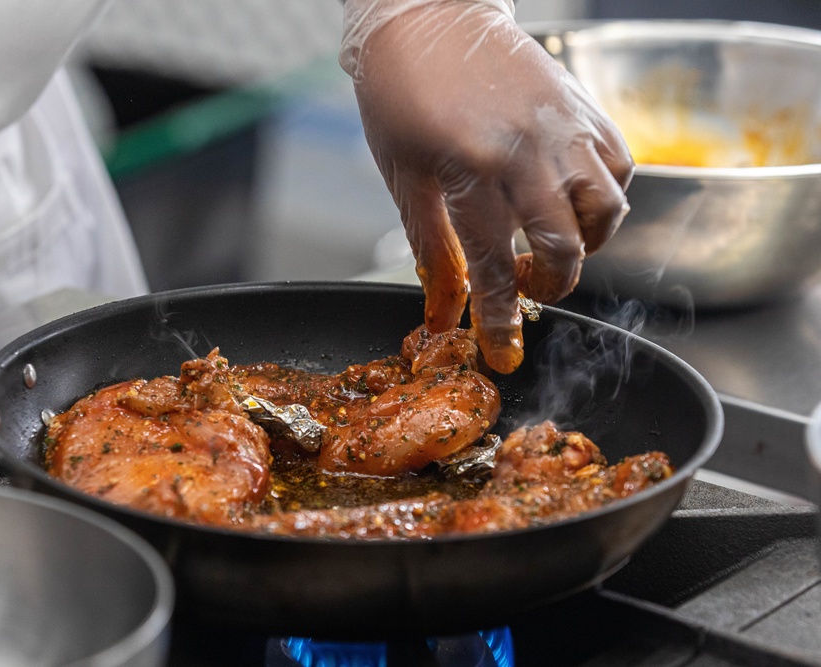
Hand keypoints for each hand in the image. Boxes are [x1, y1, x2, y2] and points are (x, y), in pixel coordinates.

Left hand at [342, 0, 633, 372]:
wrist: (426, 14)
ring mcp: (563, 126)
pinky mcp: (584, 107)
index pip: (496, 267)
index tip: (503, 352)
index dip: (501, 320)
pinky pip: (620, 168)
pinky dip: (606, 199)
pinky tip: (574, 202)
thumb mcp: (403, 178)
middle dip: (551, 286)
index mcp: (471, 170)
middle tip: (527, 285)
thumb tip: (442, 312)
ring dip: (587, 245)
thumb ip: (432, 248)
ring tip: (555, 242)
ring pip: (607, 211)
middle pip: (565, 248)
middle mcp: (527, 151)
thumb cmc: (401, 93)